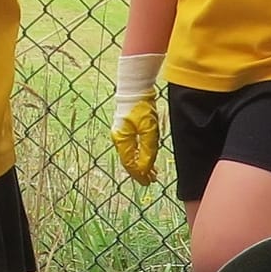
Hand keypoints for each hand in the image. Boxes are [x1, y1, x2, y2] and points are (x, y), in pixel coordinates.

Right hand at [111, 51, 162, 184]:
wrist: (135, 89)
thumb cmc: (142, 107)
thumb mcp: (149, 131)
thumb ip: (148, 150)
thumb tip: (145, 169)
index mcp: (122, 140)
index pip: (130, 164)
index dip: (140, 174)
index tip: (148, 182)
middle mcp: (119, 139)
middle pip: (129, 161)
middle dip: (140, 172)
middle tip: (151, 180)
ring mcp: (121, 134)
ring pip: (130, 155)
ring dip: (140, 165)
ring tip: (151, 173)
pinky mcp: (125, 130)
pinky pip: (131, 147)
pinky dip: (139, 155)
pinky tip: (145, 158)